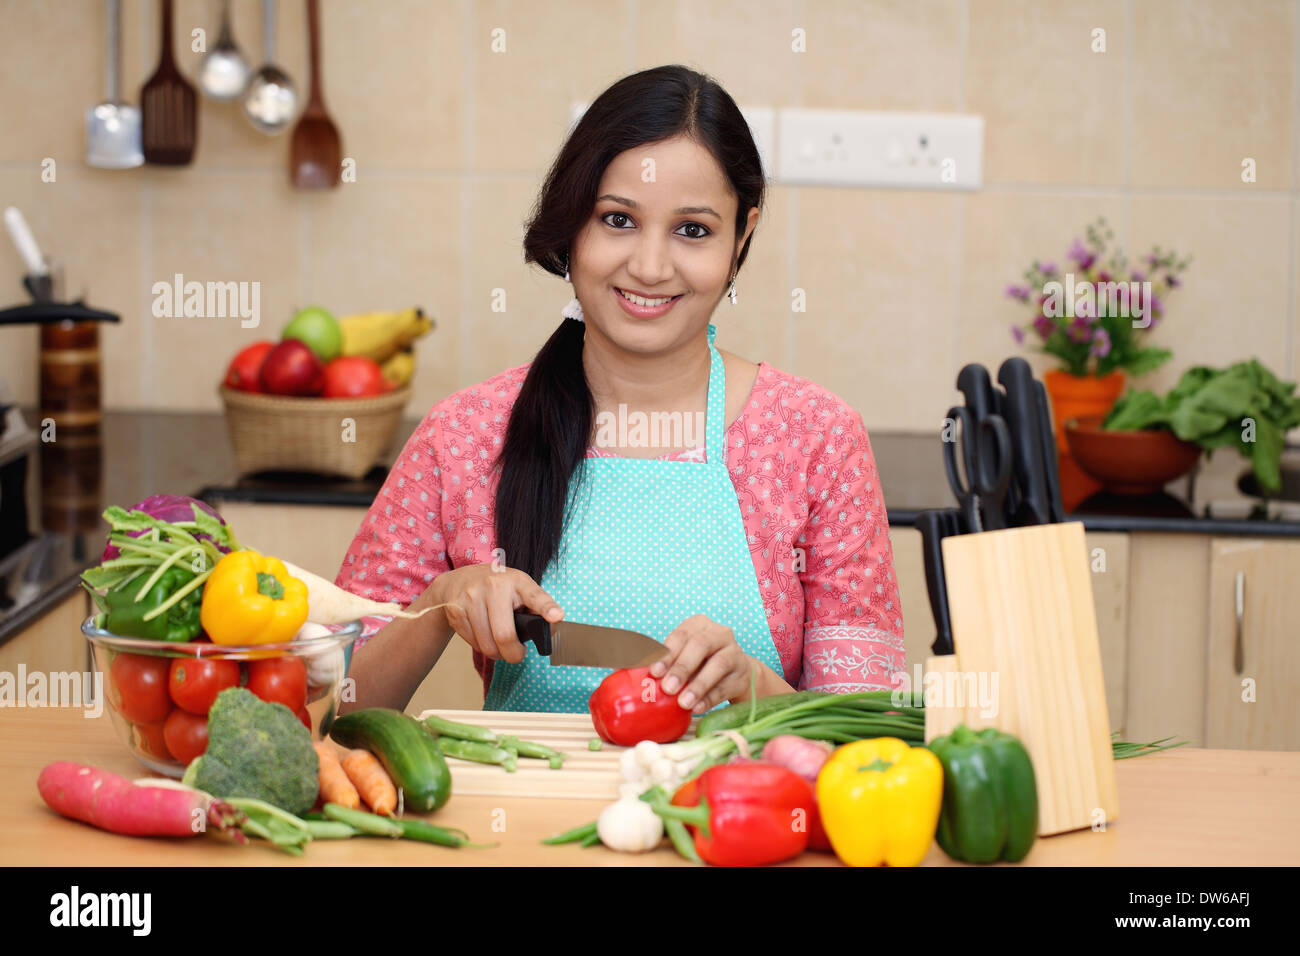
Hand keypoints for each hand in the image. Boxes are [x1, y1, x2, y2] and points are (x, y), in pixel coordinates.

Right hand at [429, 565, 562, 663]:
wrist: (457, 581)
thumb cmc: (496, 587)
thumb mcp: (518, 587)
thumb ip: (534, 606)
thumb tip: (550, 628)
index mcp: (517, 581)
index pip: (535, 596)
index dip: (546, 607)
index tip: (557, 616)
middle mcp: (494, 586)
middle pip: (505, 636)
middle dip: (514, 654)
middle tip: (517, 654)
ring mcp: (472, 598)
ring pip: (487, 645)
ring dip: (496, 653)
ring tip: (499, 644)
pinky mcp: (456, 611)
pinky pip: (473, 644)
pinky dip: (481, 646)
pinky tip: (483, 635)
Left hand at [649, 614, 754, 713]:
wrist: (737, 674)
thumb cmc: (701, 664)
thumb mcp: (685, 656)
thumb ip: (666, 663)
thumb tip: (635, 674)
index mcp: (699, 625)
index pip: (681, 635)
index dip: (667, 653)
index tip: (654, 671)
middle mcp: (719, 633)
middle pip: (701, 645)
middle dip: (682, 667)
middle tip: (668, 688)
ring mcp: (735, 652)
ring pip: (718, 665)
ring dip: (698, 685)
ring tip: (683, 703)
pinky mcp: (743, 673)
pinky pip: (726, 686)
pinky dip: (710, 698)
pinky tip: (697, 709)